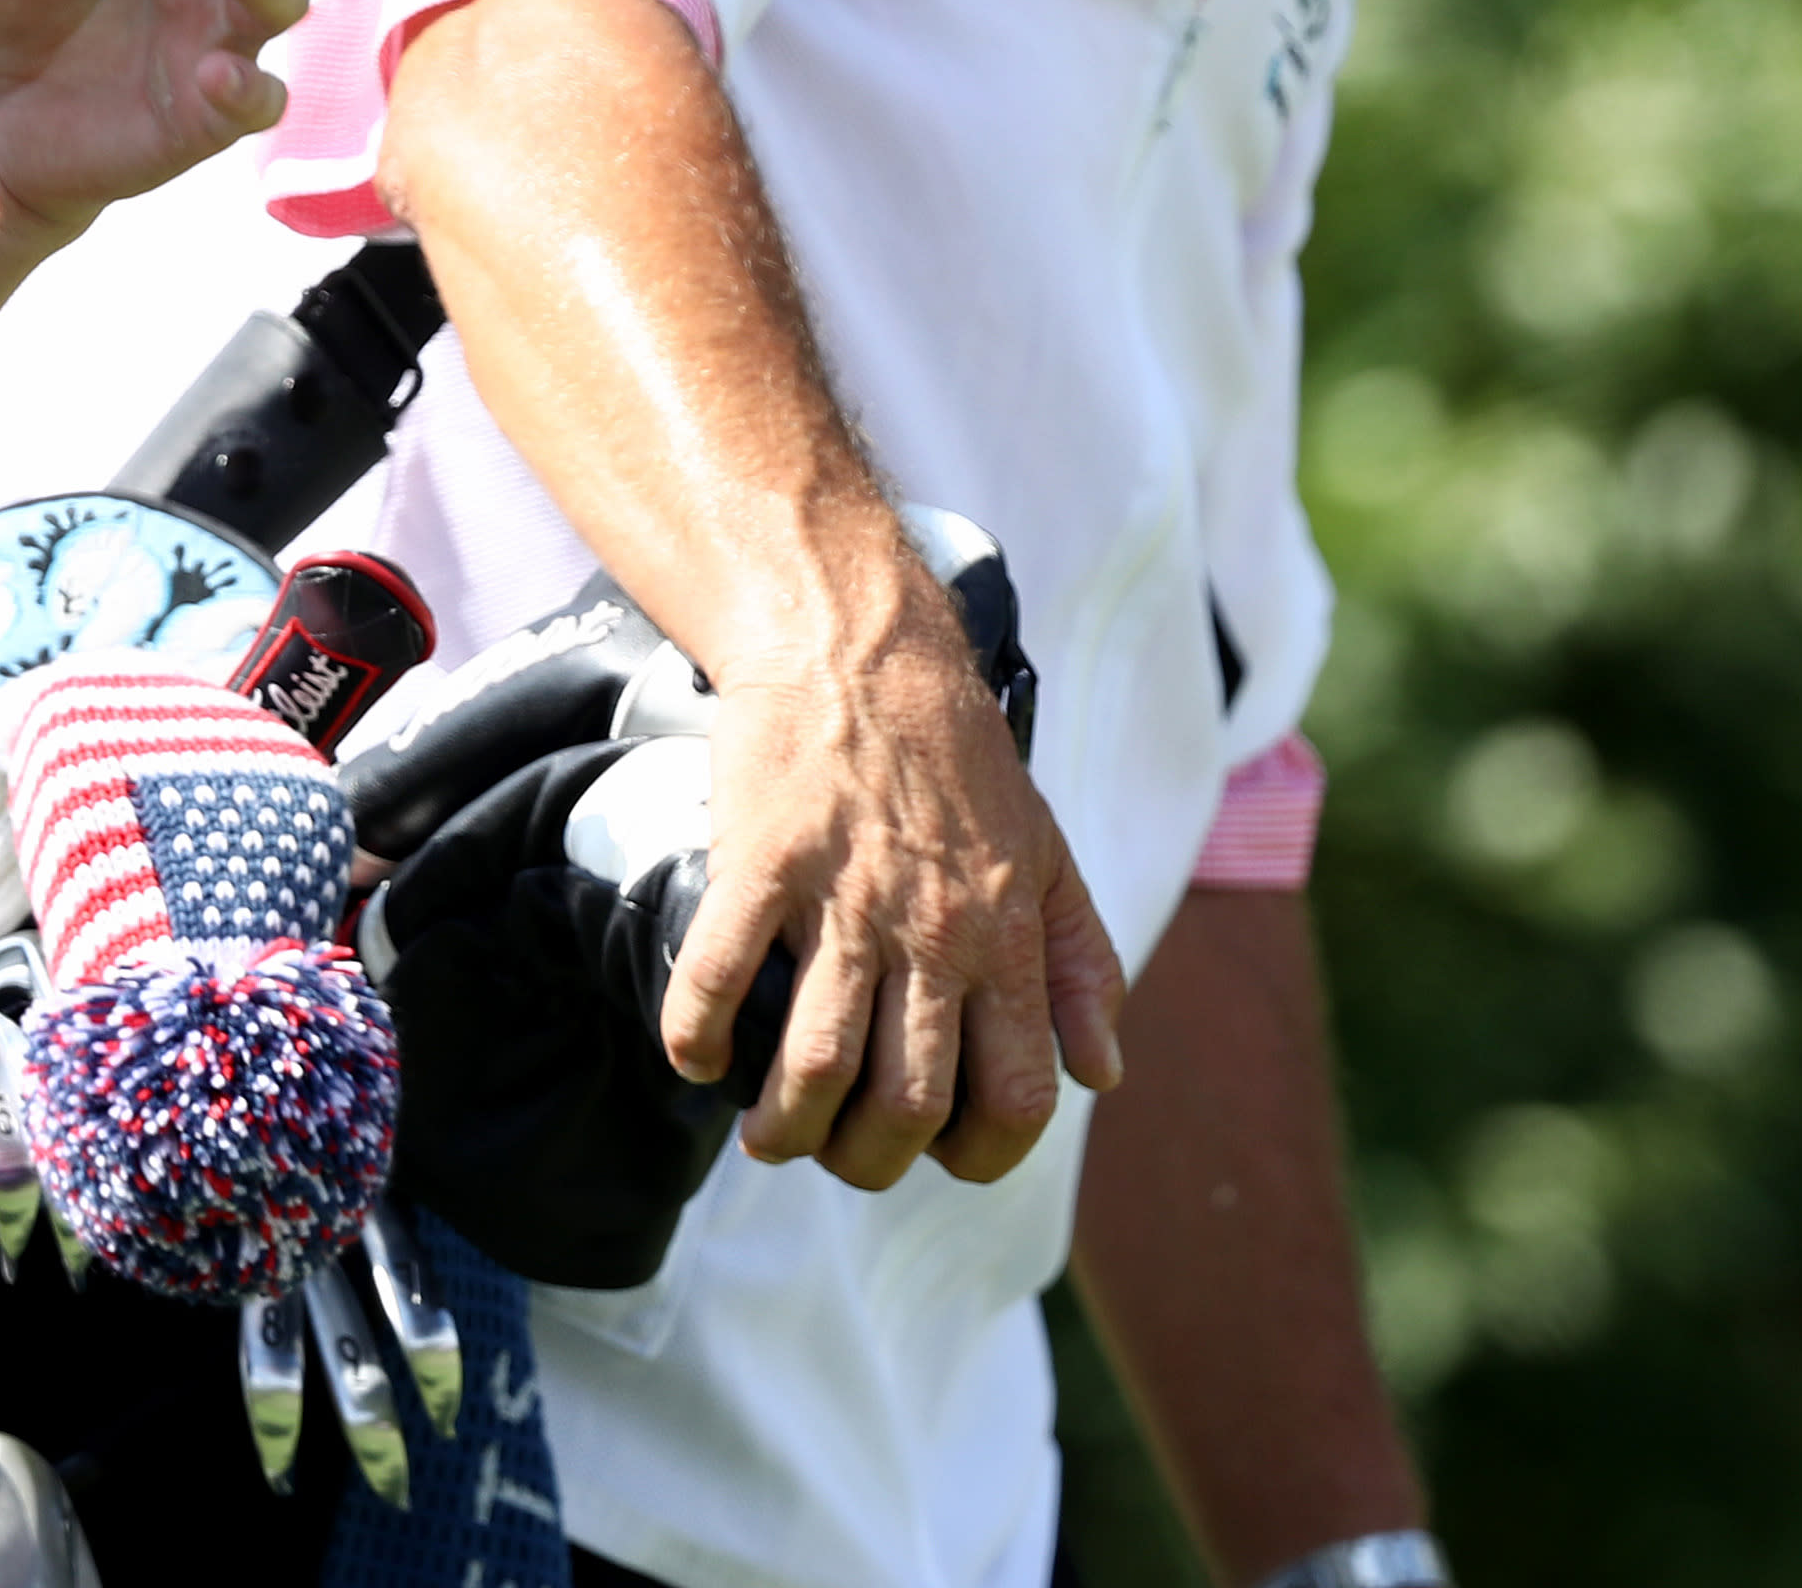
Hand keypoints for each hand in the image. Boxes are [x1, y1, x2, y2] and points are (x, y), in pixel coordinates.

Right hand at [667, 588, 1129, 1191]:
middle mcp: (931, 928)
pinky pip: (722, 981)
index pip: (1018, 1096)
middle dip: (867, 1160)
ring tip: (767, 1132)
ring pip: (815, 1066)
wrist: (855, 640)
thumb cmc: (954, 753)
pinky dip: (698, 1041)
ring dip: (784, 1128)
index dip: (981, 1156)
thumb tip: (1102, 1073)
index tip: (938, 1155)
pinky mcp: (762, 861)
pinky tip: (699, 1057)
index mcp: (1006, 934)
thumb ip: (1080, 965)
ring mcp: (843, 897)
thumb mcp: (1046, 852)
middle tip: (835, 1151)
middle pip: (908, 1104)